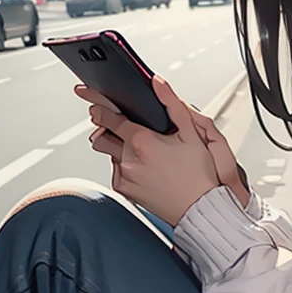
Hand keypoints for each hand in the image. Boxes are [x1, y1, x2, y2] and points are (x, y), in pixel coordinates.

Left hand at [76, 77, 245, 225]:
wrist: (200, 208)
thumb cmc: (199, 175)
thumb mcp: (192, 134)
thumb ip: (172, 104)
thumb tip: (158, 83)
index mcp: (142, 142)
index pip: (110, 118)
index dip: (98, 107)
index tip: (91, 101)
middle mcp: (129, 160)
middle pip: (102, 136)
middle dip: (106, 129)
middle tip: (118, 128)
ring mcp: (125, 177)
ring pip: (110, 155)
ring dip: (117, 149)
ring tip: (141, 152)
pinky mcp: (125, 191)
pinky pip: (116, 173)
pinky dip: (124, 167)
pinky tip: (144, 169)